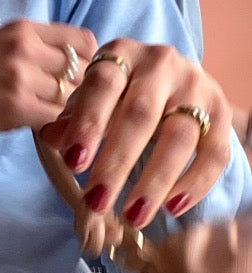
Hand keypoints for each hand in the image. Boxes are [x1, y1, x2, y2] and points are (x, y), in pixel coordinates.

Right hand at [0, 19, 96, 138]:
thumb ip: (36, 50)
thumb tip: (75, 71)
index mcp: (24, 29)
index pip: (84, 41)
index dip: (88, 63)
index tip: (76, 78)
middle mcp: (27, 47)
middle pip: (82, 72)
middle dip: (78, 91)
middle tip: (63, 104)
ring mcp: (23, 76)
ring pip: (70, 98)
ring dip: (64, 111)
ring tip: (45, 115)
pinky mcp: (18, 106)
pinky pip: (54, 118)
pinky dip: (52, 127)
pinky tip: (36, 126)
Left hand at [38, 38, 232, 227]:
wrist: (169, 82)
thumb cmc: (116, 96)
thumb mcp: (88, 100)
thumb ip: (71, 120)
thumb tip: (52, 139)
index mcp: (121, 55)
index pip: (103, 85)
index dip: (88, 124)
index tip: (73, 163)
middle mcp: (162, 64)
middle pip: (141, 115)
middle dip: (117, 162)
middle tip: (96, 202)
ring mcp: (196, 86)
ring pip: (180, 137)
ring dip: (154, 182)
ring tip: (132, 217)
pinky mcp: (221, 113)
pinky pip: (215, 152)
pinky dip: (195, 184)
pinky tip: (172, 209)